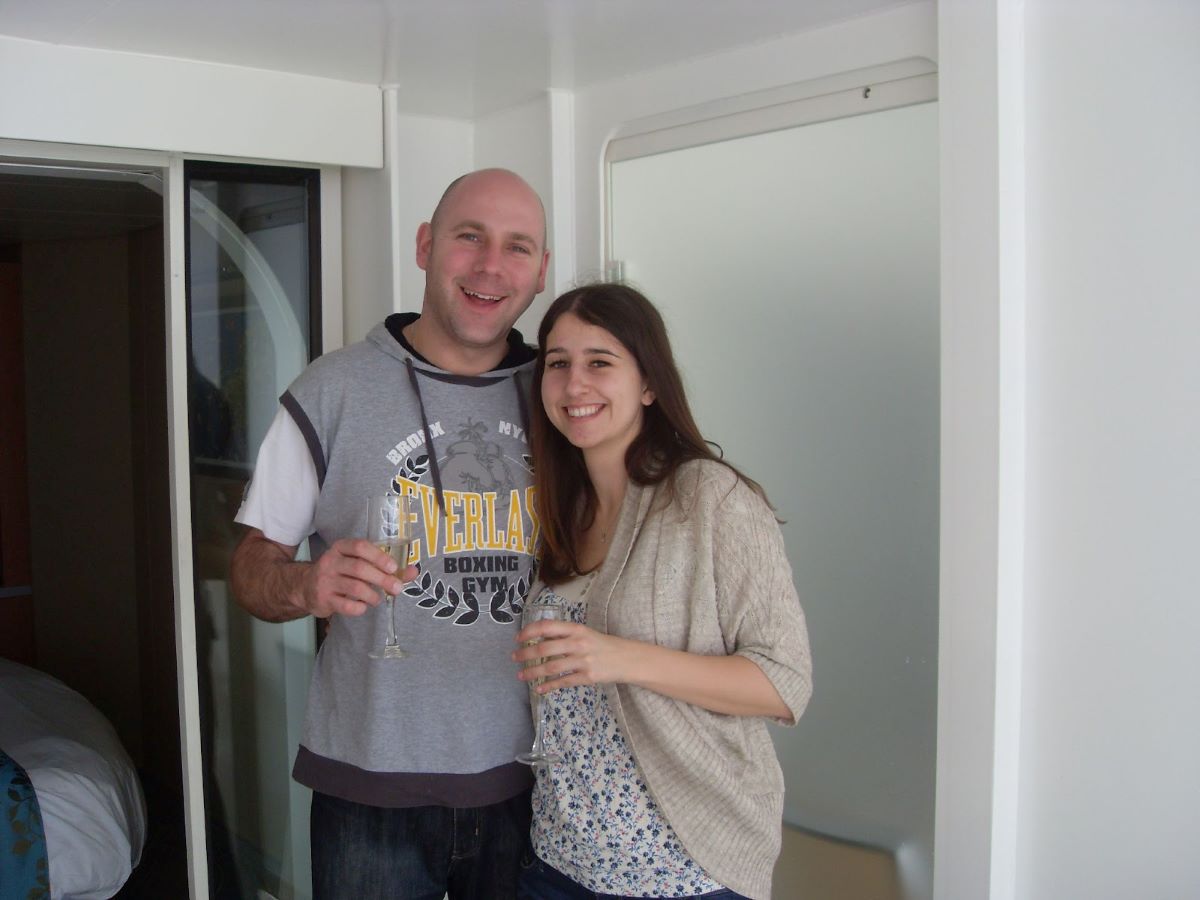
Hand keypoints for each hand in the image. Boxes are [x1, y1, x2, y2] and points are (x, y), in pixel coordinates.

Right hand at [300, 538, 417, 618]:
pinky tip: (363, 607)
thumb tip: (413, 571)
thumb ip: (385, 567)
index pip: (360, 547)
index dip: (379, 556)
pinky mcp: (323, 599)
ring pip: (354, 587)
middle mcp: (330, 562)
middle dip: (382, 579)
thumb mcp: (357, 563)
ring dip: (372, 595)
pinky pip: (346, 606)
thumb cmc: (340, 573)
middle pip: (359, 568)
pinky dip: (359, 608)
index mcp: (341, 548)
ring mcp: (325, 581)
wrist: (305, 587)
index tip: (393, 567)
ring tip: (378, 599)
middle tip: (397, 588)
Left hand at [512, 619, 635, 692]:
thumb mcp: (584, 633)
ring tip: (521, 675)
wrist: (627, 659)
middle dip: (526, 654)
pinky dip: (549, 686)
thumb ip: (564, 635)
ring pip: (551, 667)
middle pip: (544, 648)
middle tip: (515, 657)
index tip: (518, 638)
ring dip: (533, 672)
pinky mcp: (587, 677)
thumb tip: (538, 639)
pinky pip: (563, 681)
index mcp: (576, 628)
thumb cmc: (602, 645)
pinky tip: (539, 689)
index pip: (547, 626)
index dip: (529, 631)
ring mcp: (583, 660)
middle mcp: (578, 643)